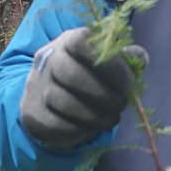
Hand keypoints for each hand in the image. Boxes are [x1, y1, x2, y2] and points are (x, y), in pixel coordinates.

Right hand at [20, 27, 148, 148]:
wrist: (49, 92)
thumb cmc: (90, 72)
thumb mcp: (109, 59)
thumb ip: (127, 57)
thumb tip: (139, 58)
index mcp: (69, 40)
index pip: (83, 43)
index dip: (110, 63)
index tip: (129, 82)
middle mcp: (48, 60)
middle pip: (71, 75)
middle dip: (104, 94)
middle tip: (122, 105)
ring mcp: (36, 86)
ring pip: (63, 102)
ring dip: (94, 116)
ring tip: (111, 119)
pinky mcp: (30, 112)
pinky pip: (55, 125)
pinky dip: (78, 130)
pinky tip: (92, 129)